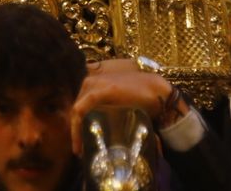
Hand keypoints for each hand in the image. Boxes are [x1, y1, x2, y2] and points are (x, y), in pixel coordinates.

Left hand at [69, 68, 185, 155]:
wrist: (156, 91)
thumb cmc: (139, 98)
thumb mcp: (117, 103)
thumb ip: (105, 110)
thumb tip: (98, 128)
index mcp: (92, 82)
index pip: (77, 105)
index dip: (75, 124)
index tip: (78, 142)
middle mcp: (89, 80)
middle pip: (75, 109)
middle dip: (74, 129)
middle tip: (79, 149)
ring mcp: (92, 84)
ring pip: (75, 111)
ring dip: (75, 131)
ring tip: (80, 150)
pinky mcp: (98, 91)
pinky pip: (80, 110)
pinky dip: (77, 127)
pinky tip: (79, 143)